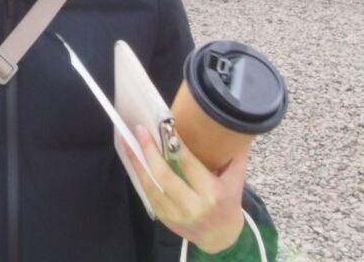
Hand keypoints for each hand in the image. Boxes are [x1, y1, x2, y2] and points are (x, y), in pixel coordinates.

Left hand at [124, 126, 247, 254]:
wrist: (221, 237)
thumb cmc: (228, 203)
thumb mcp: (236, 180)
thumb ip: (236, 155)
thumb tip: (235, 125)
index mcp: (211, 193)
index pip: (189, 164)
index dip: (175, 144)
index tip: (166, 126)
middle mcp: (192, 205)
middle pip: (164, 174)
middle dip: (149, 150)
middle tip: (140, 130)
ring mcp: (175, 214)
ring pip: (150, 184)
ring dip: (137, 162)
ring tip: (128, 141)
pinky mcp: (164, 218)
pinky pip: (148, 193)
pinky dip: (139, 175)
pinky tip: (134, 160)